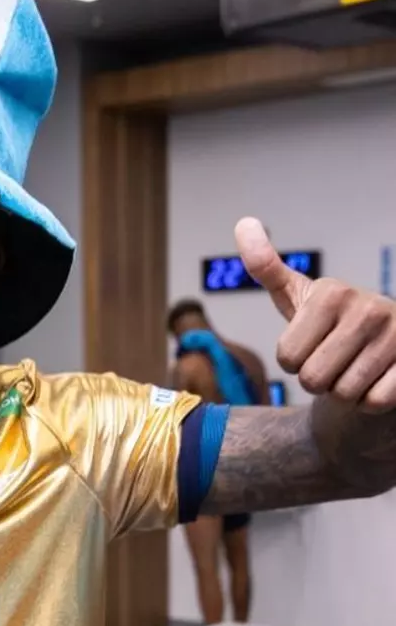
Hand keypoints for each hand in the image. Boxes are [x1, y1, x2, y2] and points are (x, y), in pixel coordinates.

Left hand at [236, 217, 395, 412]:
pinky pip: (376, 402)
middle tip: (332, 360)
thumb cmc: (328, 322)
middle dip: (317, 380)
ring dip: (344, 392)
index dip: (293, 361)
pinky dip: (370, 402)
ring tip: (355, 367)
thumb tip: (243, 222)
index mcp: (331, 292)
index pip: (287, 358)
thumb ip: (265, 266)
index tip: (310, 343)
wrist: (383, 345)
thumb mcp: (295, 295)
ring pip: (345, 394)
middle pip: (314, 379)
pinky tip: (377, 380)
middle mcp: (369, 308)